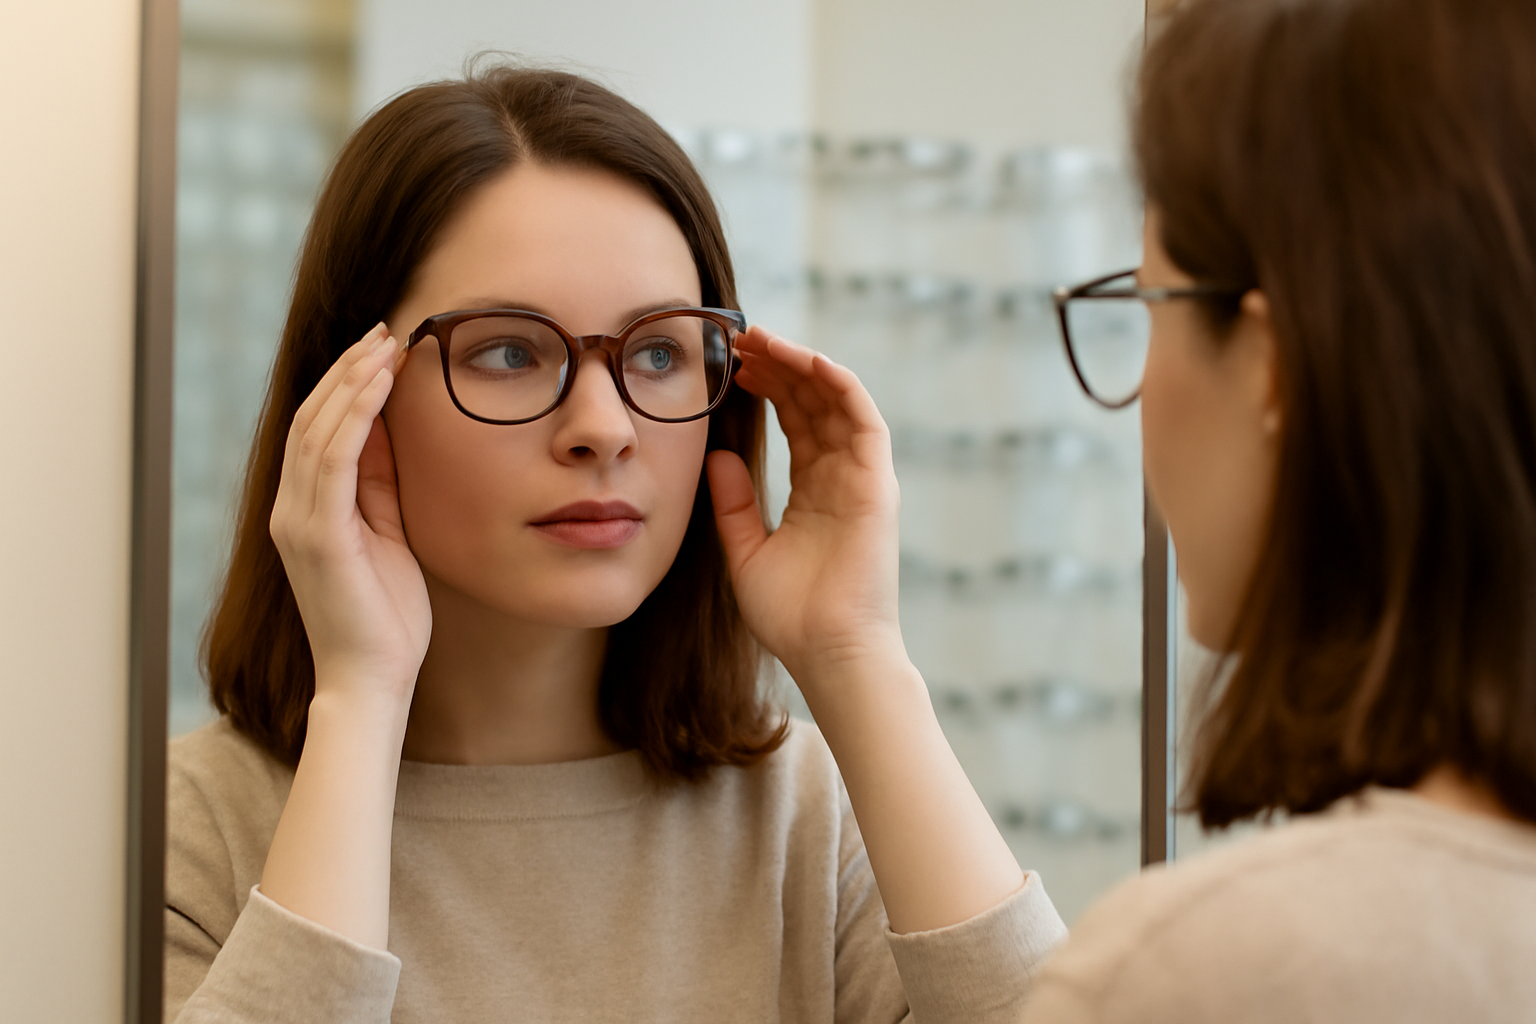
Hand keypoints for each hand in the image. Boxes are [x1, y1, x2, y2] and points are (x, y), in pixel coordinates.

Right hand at [268, 323, 431, 710]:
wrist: (372, 680)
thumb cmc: (387, 616)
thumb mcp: (389, 533)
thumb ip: (382, 485)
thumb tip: (392, 430)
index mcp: (306, 512)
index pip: (316, 431)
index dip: (345, 386)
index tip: (381, 349)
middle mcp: (291, 511)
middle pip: (310, 419)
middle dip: (348, 370)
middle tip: (384, 330)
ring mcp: (299, 522)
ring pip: (316, 429)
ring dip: (353, 381)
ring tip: (386, 343)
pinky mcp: (318, 535)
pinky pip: (332, 459)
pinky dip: (356, 414)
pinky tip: (380, 384)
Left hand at [707, 326, 903, 686]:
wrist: (828, 652)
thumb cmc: (791, 617)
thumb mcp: (745, 552)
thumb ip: (733, 505)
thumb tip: (718, 456)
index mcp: (815, 493)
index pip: (796, 422)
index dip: (769, 388)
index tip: (733, 365)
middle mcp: (842, 478)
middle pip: (814, 403)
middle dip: (780, 366)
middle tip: (740, 339)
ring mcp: (862, 478)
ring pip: (836, 401)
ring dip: (801, 364)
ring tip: (761, 339)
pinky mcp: (877, 484)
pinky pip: (863, 420)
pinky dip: (838, 384)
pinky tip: (806, 360)